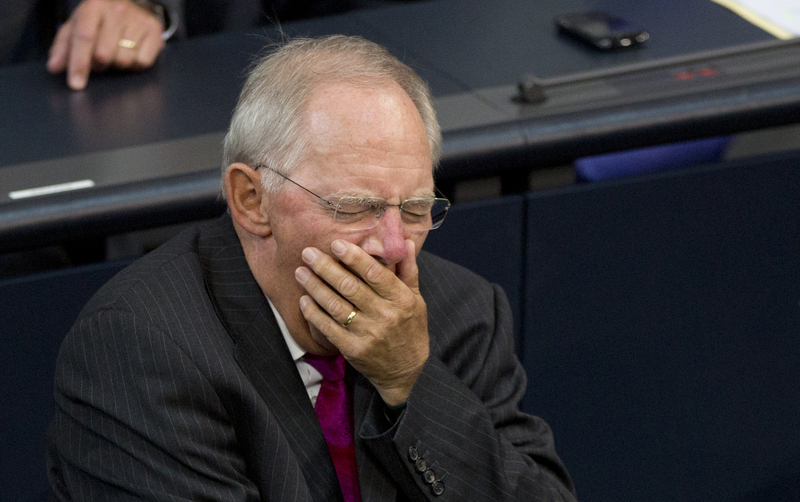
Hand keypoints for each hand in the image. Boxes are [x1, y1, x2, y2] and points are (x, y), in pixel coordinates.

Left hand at [47, 0, 164, 89]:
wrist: (133, 5)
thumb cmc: (101, 19)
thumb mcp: (77, 25)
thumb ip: (64, 46)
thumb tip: (55, 67)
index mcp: (94, 6)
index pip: (84, 37)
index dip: (79, 63)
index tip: (76, 84)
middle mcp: (117, 11)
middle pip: (104, 53)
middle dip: (99, 65)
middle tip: (99, 61)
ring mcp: (138, 20)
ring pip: (124, 60)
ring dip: (117, 65)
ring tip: (116, 54)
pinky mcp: (154, 31)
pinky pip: (143, 62)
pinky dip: (135, 65)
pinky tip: (131, 54)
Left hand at [296, 239, 429, 405]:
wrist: (406, 371)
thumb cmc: (410, 329)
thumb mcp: (416, 299)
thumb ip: (408, 270)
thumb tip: (406, 241)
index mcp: (401, 299)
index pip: (375, 273)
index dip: (354, 257)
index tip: (335, 244)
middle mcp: (385, 315)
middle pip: (350, 287)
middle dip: (326, 268)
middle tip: (308, 253)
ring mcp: (368, 334)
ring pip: (336, 305)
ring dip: (315, 287)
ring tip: (300, 272)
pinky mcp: (353, 350)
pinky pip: (329, 327)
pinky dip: (314, 313)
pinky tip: (304, 299)